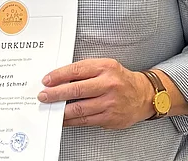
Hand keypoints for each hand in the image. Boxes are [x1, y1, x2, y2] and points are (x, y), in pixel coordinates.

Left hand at [37, 58, 154, 129]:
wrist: (143, 95)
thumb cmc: (120, 79)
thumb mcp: (105, 66)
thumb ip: (85, 70)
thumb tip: (60, 78)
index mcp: (105, 67)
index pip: (76, 70)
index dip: (58, 75)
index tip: (46, 80)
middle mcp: (108, 84)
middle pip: (76, 89)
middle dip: (56, 93)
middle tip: (43, 96)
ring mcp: (109, 103)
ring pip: (79, 108)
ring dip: (61, 110)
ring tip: (50, 108)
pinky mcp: (110, 118)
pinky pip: (86, 120)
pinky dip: (71, 121)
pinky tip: (63, 119)